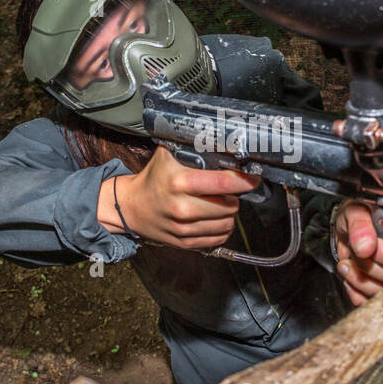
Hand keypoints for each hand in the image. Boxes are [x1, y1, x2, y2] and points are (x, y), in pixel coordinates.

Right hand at [99, 146, 260, 249]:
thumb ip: (191, 147)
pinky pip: (217, 238)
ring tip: (220, 203)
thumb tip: (222, 141)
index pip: (224, 183)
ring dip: (228, 213)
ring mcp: (184, 228)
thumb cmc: (152, 179)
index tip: (253, 178)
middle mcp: (183, 207)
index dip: (244, 180)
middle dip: (234, 196)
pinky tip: (215, 218)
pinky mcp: (184, 242)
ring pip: (227, 223)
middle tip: (227, 190)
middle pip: (230, 205)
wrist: (130, 207)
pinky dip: (222, 228)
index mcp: (180, 182)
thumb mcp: (168, 155)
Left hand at [332, 200, 382, 305]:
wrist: (349, 225)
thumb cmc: (359, 213)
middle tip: (353, 254)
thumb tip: (365, 246)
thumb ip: (360, 224)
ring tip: (345, 265)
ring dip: (360, 280)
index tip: (368, 248)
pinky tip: (350, 278)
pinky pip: (375, 302)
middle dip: (370, 267)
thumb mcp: (357, 210)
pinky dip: (357, 294)